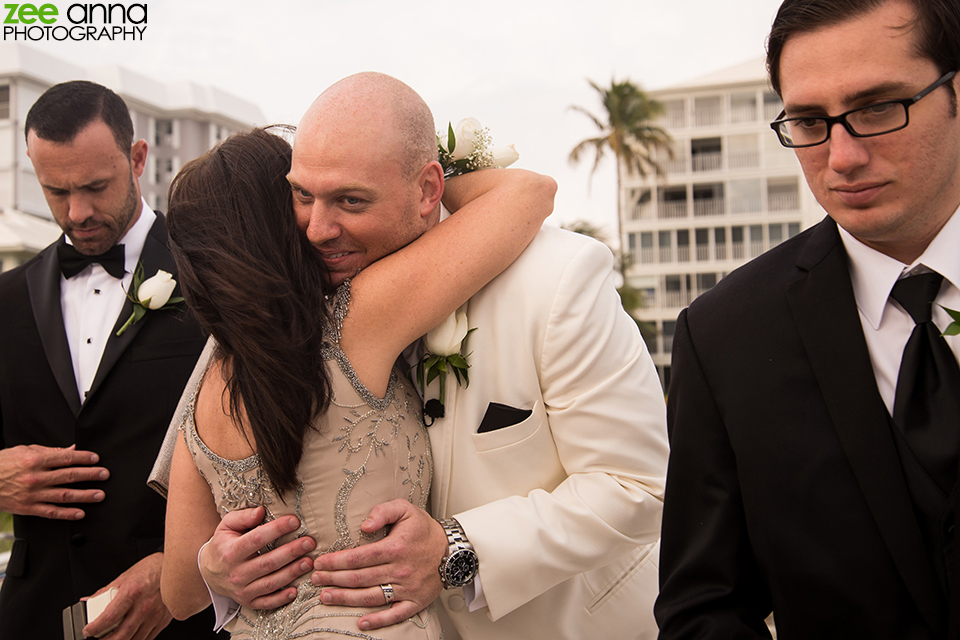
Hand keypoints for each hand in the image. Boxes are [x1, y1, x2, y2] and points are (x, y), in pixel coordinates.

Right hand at [0, 444, 107, 518]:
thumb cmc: (2, 464)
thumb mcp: (25, 451)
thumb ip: (50, 451)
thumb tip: (71, 450)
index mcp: (35, 460)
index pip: (66, 458)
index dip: (84, 458)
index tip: (96, 459)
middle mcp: (36, 478)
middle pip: (69, 476)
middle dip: (90, 475)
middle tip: (104, 475)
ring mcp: (32, 494)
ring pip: (64, 495)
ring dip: (85, 495)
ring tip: (99, 495)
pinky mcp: (28, 508)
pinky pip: (51, 512)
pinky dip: (67, 513)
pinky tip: (79, 513)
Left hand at [81, 553, 170, 639]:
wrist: (176, 567)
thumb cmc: (151, 569)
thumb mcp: (124, 577)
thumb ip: (105, 592)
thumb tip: (89, 601)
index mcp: (133, 592)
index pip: (109, 618)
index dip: (95, 628)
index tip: (88, 631)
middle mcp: (145, 605)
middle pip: (121, 635)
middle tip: (97, 639)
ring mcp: (156, 615)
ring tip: (112, 638)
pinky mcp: (163, 621)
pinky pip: (147, 638)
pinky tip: (128, 636)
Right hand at [199, 506, 315, 609]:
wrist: (209, 572)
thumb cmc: (224, 544)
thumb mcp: (226, 526)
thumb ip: (243, 517)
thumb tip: (261, 511)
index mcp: (231, 552)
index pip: (256, 539)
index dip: (276, 530)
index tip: (295, 521)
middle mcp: (236, 573)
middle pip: (267, 563)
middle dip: (291, 552)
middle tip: (309, 542)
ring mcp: (242, 590)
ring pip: (270, 583)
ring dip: (291, 573)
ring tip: (309, 562)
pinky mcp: (248, 602)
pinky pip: (267, 603)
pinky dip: (281, 598)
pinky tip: (295, 590)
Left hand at [311, 500, 447, 630]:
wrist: (453, 550)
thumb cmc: (425, 529)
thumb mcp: (405, 509)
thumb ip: (383, 511)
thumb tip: (363, 524)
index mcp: (394, 548)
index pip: (357, 558)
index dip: (335, 561)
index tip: (319, 562)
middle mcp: (399, 570)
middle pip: (358, 578)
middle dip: (333, 579)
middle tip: (315, 579)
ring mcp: (407, 588)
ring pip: (370, 597)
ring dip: (345, 598)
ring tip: (326, 596)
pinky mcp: (415, 602)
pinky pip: (394, 614)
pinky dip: (377, 621)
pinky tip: (360, 623)